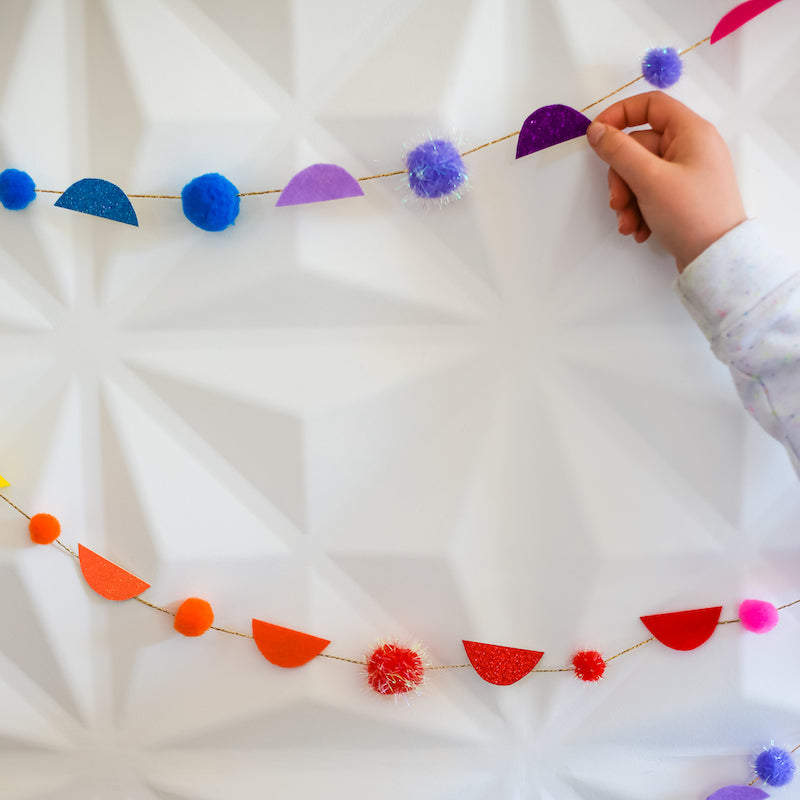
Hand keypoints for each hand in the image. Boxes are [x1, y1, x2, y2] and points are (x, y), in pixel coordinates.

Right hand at [586, 91, 746, 272]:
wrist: (716, 260)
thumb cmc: (690, 214)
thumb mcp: (648, 180)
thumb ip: (619, 151)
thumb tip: (596, 130)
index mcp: (690, 132)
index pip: (651, 105)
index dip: (620, 114)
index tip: (596, 135)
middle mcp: (691, 147)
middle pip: (639, 147)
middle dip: (621, 178)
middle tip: (617, 203)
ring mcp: (687, 173)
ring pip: (641, 174)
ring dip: (627, 199)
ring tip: (628, 224)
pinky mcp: (683, 196)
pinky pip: (651, 192)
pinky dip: (639, 210)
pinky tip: (640, 229)